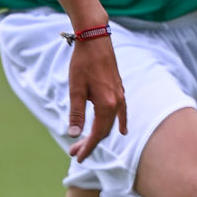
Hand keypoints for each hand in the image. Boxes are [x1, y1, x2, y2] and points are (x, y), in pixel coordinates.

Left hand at [66, 32, 127, 160]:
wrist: (95, 39)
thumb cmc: (83, 63)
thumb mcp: (76, 89)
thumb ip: (76, 113)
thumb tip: (74, 134)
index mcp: (107, 104)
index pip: (97, 133)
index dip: (87, 147)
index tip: (77, 157)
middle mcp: (117, 102)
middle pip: (104, 130)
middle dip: (90, 143)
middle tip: (74, 152)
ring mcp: (120, 96)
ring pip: (111, 122)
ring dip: (99, 134)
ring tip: (87, 143)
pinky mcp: (119, 89)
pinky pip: (121, 112)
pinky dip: (120, 123)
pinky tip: (122, 130)